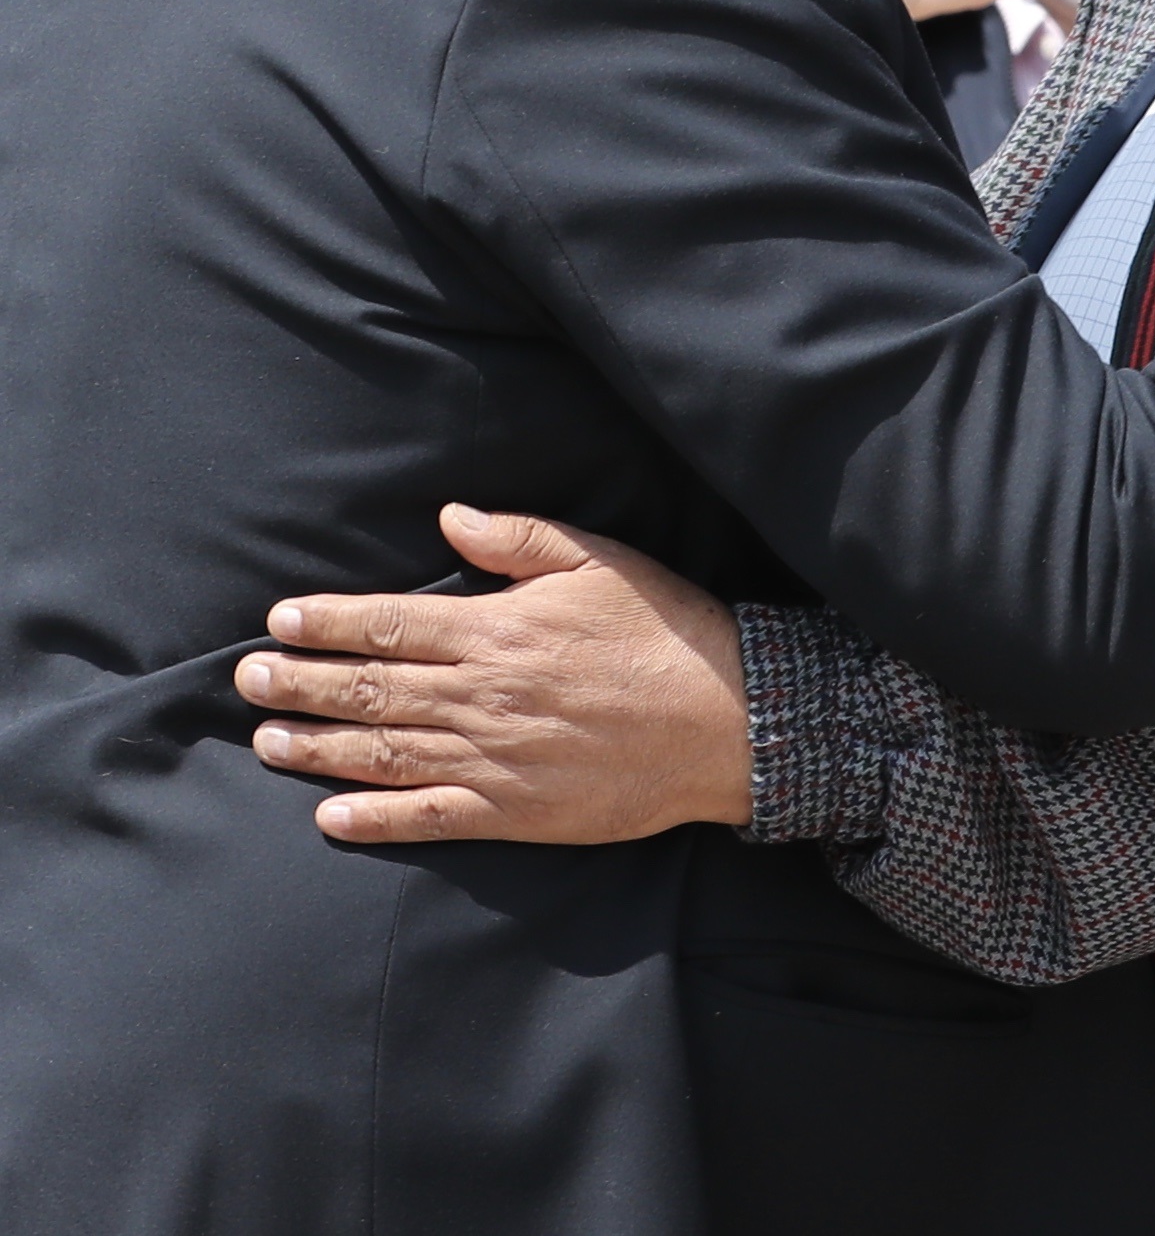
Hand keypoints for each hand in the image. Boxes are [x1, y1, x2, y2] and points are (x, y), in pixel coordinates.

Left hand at [235, 505, 748, 844]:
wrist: (726, 722)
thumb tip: (449, 516)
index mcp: (498, 629)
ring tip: (267, 740)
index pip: (392, 625)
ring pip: (385, 752)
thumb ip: (519, 538)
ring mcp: (495, 758)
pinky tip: (331, 816)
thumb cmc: (663, 629)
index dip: (330, 623)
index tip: (281, 622)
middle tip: (248, 682)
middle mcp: (484, 695)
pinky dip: (374, 819)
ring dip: (319, 748)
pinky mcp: (515, 810)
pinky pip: (429, 816)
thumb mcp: (599, 559)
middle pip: (373, 689)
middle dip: (303, 684)